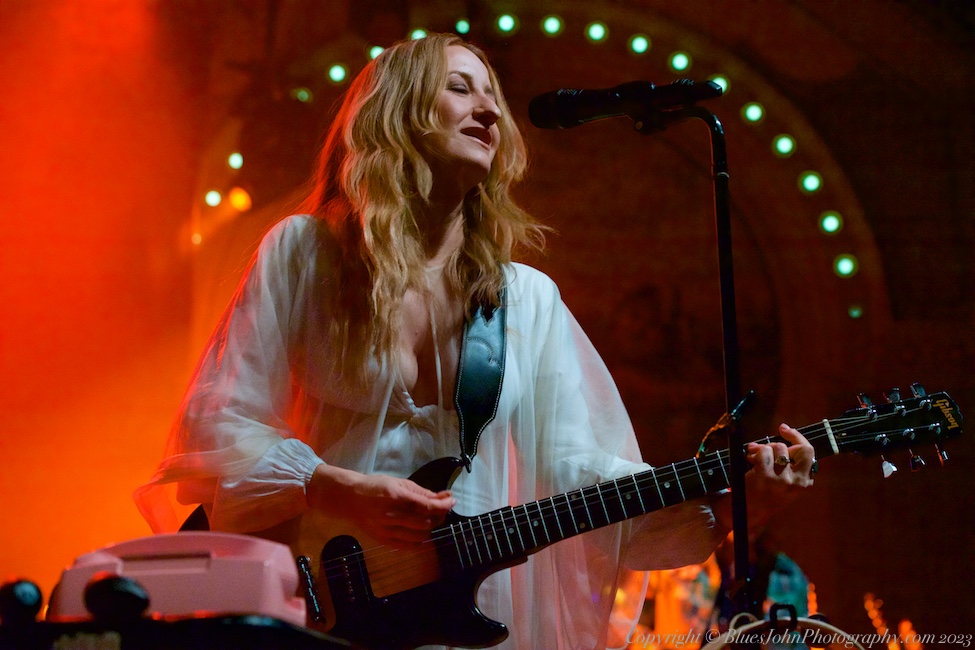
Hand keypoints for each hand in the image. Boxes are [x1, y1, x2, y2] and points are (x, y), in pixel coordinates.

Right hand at [307, 465, 455, 546]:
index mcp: (396, 496)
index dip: (443, 505)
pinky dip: (419, 541)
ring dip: (430, 527)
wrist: (350, 498)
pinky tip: (422, 533)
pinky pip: (407, 546)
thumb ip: (421, 492)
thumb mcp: (398, 482)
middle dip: (439, 516)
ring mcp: (386, 529)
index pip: (426, 506)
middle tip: (442, 509)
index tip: (452, 501)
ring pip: (419, 535)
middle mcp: (391, 515)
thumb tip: (442, 497)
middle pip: (425, 522)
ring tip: (431, 519)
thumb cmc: (375, 486)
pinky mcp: (383, 540)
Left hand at [713, 424, 815, 531]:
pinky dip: (754, 452)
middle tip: (763, 447)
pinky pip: (763, 452)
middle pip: (800, 448)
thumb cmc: (760, 499)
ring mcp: (782, 479)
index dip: (797, 437)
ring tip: (752, 457)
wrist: (743, 518)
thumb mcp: (781, 485)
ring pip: (778, 448)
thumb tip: (781, 441)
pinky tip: (749, 460)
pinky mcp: (766, 477)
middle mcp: (797, 482)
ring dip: (762, 448)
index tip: (785, 429)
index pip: (809, 452)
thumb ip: (787, 467)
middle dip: (779, 442)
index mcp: (803, 483)